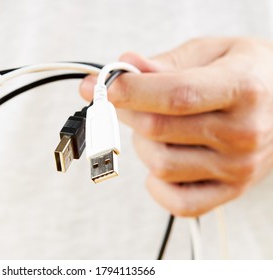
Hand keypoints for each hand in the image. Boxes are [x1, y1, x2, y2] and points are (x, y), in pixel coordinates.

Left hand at [80, 37, 272, 215]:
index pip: (175, 95)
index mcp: (242, 88)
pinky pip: (177, 202)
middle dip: (126, 111)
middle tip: (122, 98)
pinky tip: (165, 159)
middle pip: (158, 130)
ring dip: (143, 143)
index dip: (127, 91)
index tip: (95, 86)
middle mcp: (244, 132)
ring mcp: (238, 168)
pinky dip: (157, 183)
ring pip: (159, 164)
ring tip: (159, 126)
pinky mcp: (229, 190)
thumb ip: (166, 62)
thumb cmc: (246, 73)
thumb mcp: (211, 51)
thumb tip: (126, 66)